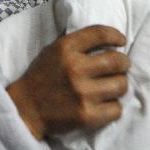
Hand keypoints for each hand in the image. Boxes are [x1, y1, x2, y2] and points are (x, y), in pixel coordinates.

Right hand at [7, 25, 128, 139]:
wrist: (25, 109)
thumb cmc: (41, 77)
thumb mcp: (52, 50)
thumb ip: (76, 43)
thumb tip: (106, 38)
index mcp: (65, 48)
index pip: (100, 34)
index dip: (116, 35)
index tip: (121, 41)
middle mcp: (75, 68)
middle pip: (117, 61)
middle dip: (123, 63)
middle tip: (120, 67)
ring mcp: (82, 93)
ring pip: (121, 85)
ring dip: (119, 85)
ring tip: (111, 87)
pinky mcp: (87, 116)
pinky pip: (117, 109)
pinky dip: (113, 107)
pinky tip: (104, 105)